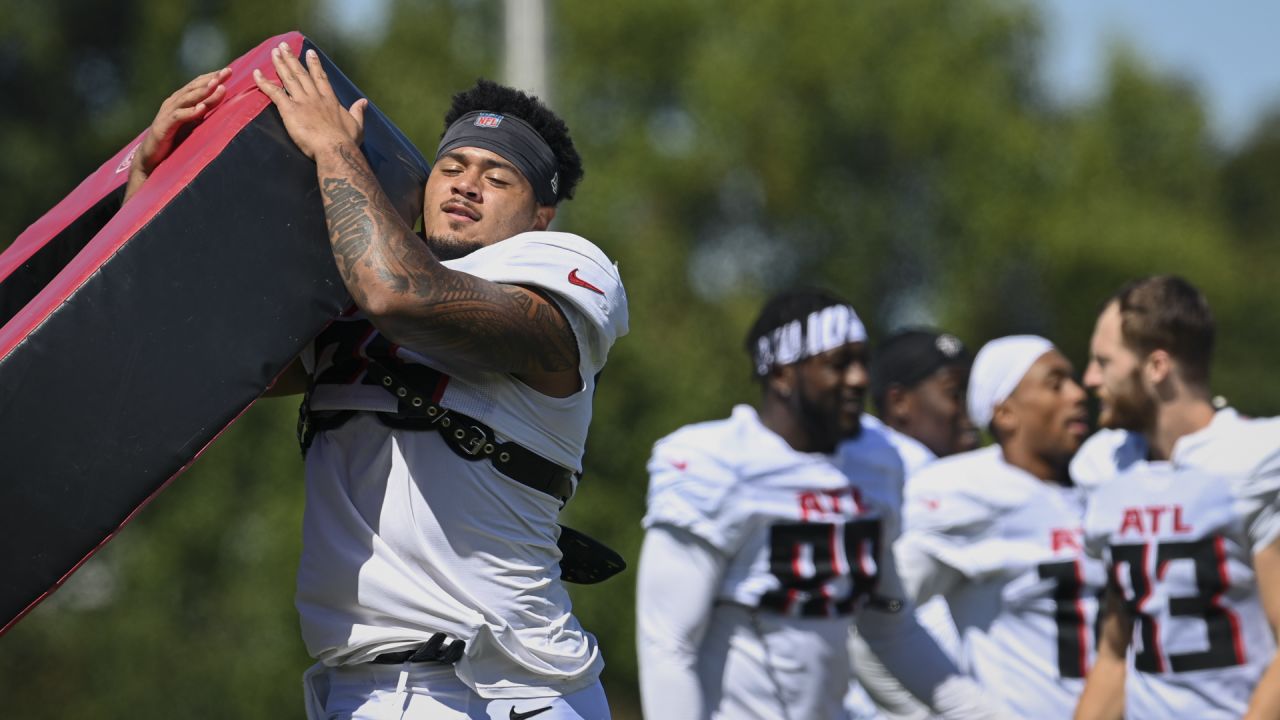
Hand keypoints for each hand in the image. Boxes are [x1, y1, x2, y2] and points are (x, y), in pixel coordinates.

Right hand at [124, 68, 230, 201]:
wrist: (151, 157)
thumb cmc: (174, 138)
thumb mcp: (193, 121)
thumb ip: (205, 108)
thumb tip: (222, 95)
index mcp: (181, 100)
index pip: (198, 84)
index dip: (213, 76)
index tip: (229, 70)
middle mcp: (173, 103)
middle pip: (194, 88)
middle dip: (211, 79)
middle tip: (226, 72)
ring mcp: (167, 114)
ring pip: (186, 99)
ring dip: (202, 92)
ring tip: (216, 85)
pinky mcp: (163, 127)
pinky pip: (178, 117)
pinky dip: (190, 112)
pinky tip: (201, 109)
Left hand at [253, 42, 367, 160]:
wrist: (335, 149)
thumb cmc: (346, 141)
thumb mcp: (358, 126)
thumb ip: (358, 112)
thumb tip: (364, 102)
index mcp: (330, 100)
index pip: (320, 78)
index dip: (314, 65)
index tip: (309, 52)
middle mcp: (315, 97)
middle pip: (301, 73)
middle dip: (292, 58)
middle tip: (284, 46)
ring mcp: (302, 102)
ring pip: (289, 78)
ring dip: (280, 64)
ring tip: (274, 51)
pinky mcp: (290, 110)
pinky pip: (275, 93)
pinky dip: (265, 83)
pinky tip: (257, 73)